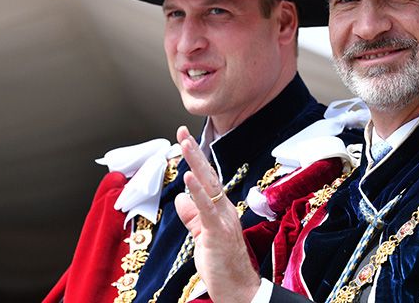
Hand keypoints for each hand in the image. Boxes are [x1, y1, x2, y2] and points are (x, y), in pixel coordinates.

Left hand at [174, 126, 260, 302]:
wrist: (238, 289)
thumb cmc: (222, 265)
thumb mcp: (202, 236)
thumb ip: (192, 217)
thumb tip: (180, 197)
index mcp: (221, 209)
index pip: (206, 180)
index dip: (196, 160)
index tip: (185, 140)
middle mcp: (225, 209)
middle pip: (208, 175)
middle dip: (195, 152)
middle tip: (183, 132)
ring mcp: (223, 218)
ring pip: (208, 185)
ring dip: (196, 163)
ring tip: (185, 144)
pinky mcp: (218, 231)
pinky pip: (206, 208)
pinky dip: (197, 191)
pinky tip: (189, 177)